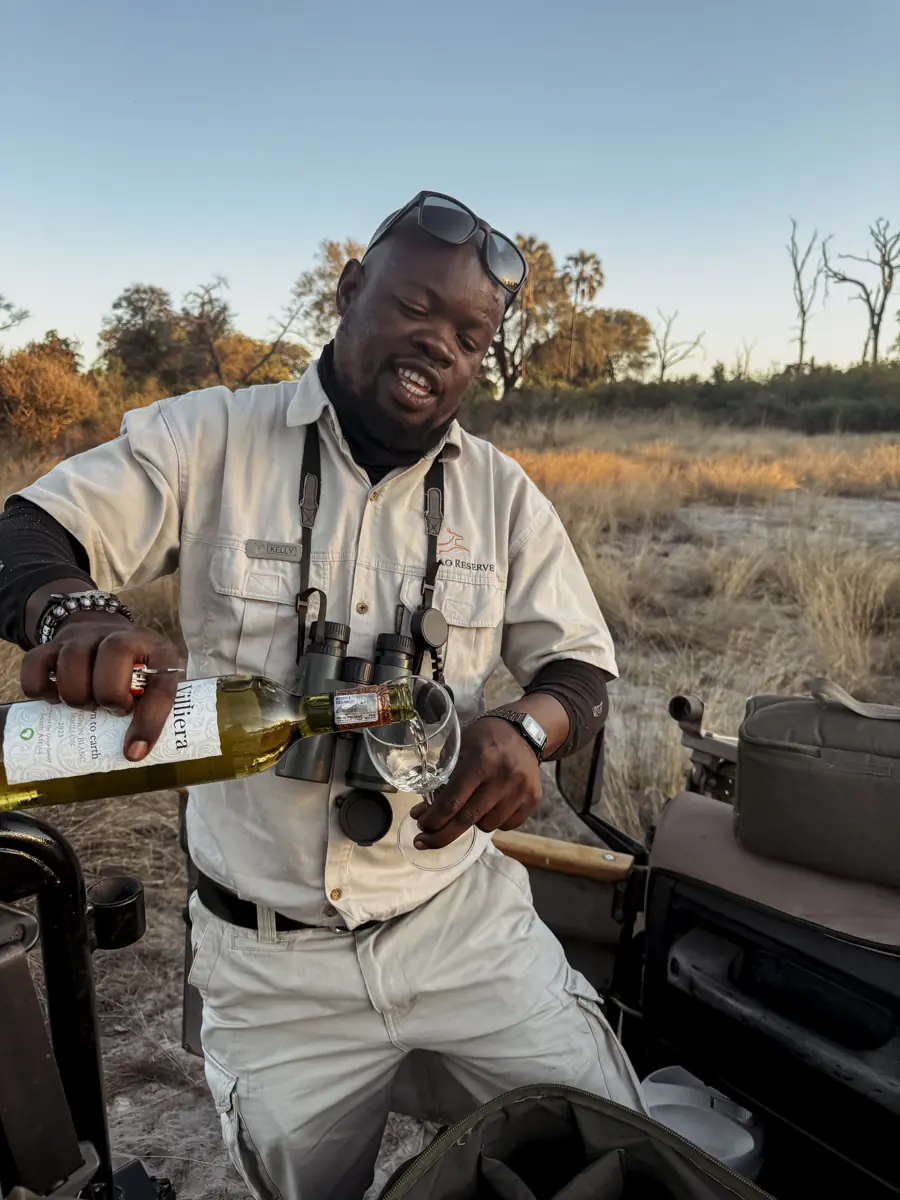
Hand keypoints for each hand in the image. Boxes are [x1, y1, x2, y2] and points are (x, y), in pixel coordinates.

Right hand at [20, 616, 181, 761]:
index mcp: (157, 650)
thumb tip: (134, 752)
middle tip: (109, 709)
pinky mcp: (52, 643)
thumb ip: (149, 708)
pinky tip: (55, 698)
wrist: (101, 629)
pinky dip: (40, 689)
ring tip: (85, 704)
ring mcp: (84, 637)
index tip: (135, 752)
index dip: (148, 722)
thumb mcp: (153, 682)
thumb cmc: (132, 669)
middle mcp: (120, 636)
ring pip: (71, 663)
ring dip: (75, 696)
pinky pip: (34, 665)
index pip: (160, 686)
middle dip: (108, 697)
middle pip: (111, 662)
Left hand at [409, 717, 541, 849]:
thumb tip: (422, 813)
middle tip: (424, 841)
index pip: (452, 802)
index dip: (433, 820)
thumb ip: (442, 780)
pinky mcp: (533, 799)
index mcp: (480, 761)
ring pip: (487, 826)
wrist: (523, 731)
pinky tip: (489, 806)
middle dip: (441, 836)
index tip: (420, 825)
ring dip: (472, 823)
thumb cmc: (484, 740)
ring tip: (469, 808)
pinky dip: (494, 821)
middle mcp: (502, 777)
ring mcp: (520, 790)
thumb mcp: (459, 749)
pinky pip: (506, 825)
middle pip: (466, 820)